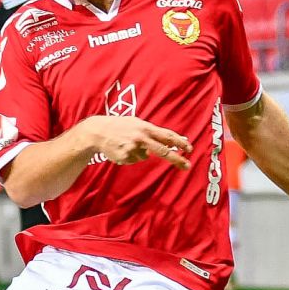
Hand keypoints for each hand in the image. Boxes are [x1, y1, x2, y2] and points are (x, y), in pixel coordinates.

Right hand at [76, 115, 191, 169]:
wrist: (98, 131)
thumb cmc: (120, 125)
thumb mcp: (137, 123)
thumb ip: (153, 132)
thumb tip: (170, 141)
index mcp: (145, 127)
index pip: (166, 135)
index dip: (180, 142)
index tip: (190, 149)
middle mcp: (141, 138)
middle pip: (163, 151)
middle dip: (176, 159)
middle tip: (187, 166)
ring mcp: (133, 149)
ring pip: (145, 156)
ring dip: (140, 152)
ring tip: (127, 144)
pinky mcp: (125, 157)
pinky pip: (134, 160)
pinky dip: (130, 156)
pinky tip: (122, 148)